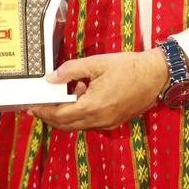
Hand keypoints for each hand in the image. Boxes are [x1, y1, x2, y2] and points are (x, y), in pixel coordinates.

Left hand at [28, 50, 167, 130]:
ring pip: (78, 126)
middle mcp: (99, 120)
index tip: (31, 107)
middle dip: (50, 116)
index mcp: (93, 106)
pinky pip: (90, 123)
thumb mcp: (97, 63)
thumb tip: (51, 78)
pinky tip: (83, 97)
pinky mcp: (115, 122)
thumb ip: (71, 70)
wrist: (157, 75)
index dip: (43, 112)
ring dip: (66, 115)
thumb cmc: (129, 67)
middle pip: (66, 125)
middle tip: (39, 105)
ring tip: (64, 95)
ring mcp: (108, 123)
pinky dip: (80, 115)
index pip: (59, 115)